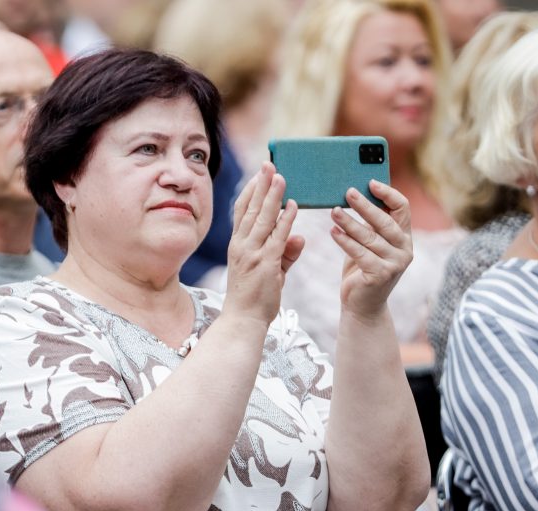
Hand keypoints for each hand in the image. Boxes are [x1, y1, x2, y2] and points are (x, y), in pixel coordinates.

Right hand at [224, 162, 304, 325]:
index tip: (259, 174)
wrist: (243, 321)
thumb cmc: (254, 297)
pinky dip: (285, 219)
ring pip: (262, 218)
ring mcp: (252, 254)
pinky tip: (293, 205)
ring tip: (281, 175)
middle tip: (269, 163)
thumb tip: (299, 235)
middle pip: (250, 208)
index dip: (250, 191)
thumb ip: (285, 252)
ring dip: (272, 195)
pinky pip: (276, 237)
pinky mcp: (265, 264)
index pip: (241, 211)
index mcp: (238, 245)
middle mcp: (241, 246)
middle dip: (260, 184)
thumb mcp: (271, 270)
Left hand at [331, 179, 412, 319]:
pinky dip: (345, 241)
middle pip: (385, 221)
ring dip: (349, 223)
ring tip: (334, 211)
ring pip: (370, 237)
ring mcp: (395, 264)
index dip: (388, 193)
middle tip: (347, 192)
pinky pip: (360, 254)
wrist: (362, 305)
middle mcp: (404, 249)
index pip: (403, 208)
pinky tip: (333, 232)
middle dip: (365, 205)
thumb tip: (354, 193)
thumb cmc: (363, 269)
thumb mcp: (369, 243)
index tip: (370, 182)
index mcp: (404, 237)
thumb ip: (370, 224)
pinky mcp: (381, 275)